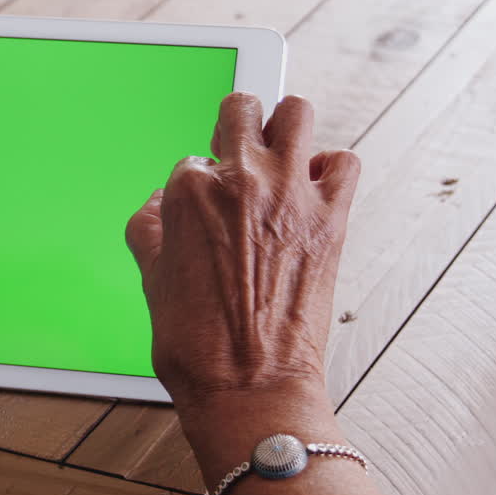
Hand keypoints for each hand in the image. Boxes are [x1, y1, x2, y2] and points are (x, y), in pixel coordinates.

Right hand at [125, 93, 359, 418]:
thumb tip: (160, 206)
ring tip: (281, 157)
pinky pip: (344, 163)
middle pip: (242, 109)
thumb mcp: (151, 279)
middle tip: (241, 155)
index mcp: (188, 192)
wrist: (249, 384)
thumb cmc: (199, 344)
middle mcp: (240, 181)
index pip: (193, 159)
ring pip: (297, 113)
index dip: (199, 183)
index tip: (208, 207)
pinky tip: (315, 191)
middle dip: (238, 127)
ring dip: (286, 129)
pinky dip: (331, 169)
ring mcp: (290, 194)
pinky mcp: (331, 218)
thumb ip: (151, 229)